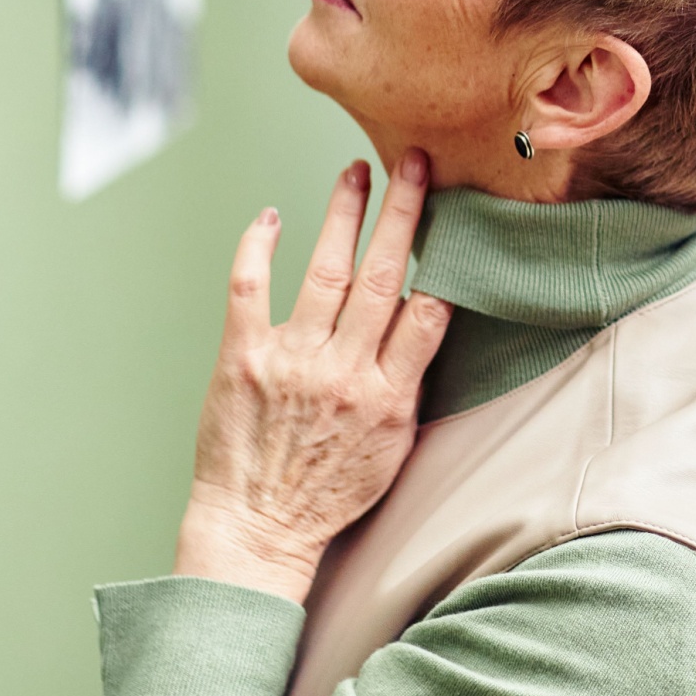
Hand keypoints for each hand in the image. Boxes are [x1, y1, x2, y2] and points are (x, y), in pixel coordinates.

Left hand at [173, 152, 452, 603]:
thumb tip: (428, 321)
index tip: (452, 216)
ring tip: (356, 172)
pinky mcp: (242, 360)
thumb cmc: (328, 493)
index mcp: (389, 396)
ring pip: (324, 271)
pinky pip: (250, 290)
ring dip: (343, 214)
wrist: (258, 531)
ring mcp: (292, 363)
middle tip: (417, 164)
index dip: (441, 259)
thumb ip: (409, 382)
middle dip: (403, 213)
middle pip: (381, 276)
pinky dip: (258, 249)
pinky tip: (269, 216)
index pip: (428, 311)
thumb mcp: (394, 446)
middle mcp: (344, 373)